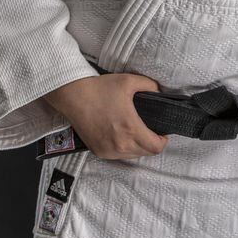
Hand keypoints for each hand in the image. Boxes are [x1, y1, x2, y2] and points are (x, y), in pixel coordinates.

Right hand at [41, 73, 168, 159]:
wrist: (74, 96)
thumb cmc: (101, 89)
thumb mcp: (129, 81)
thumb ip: (149, 86)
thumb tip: (159, 92)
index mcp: (131, 128)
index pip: (155, 147)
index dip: (163, 141)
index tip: (162, 132)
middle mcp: (120, 144)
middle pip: (146, 153)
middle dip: (152, 143)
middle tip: (150, 130)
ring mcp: (108, 151)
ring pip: (132, 156)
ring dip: (138, 147)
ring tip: (136, 132)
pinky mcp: (99, 152)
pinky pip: (118, 156)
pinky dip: (124, 149)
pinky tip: (122, 136)